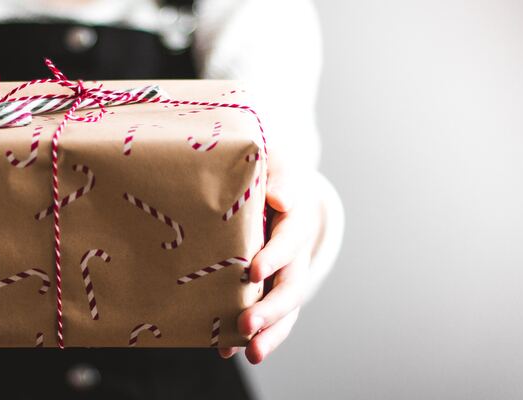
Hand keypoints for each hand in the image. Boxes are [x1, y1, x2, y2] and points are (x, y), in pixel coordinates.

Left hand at [219, 159, 322, 363]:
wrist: (272, 189)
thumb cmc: (267, 173)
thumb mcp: (275, 166)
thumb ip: (278, 179)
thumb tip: (280, 199)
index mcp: (296, 221)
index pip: (289, 240)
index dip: (274, 256)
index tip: (253, 271)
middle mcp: (295, 254)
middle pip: (290, 286)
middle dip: (270, 309)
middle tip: (246, 325)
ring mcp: (284, 276)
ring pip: (284, 310)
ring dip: (269, 333)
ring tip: (252, 354)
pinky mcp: (267, 290)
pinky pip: (266, 318)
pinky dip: (249, 336)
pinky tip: (226, 350)